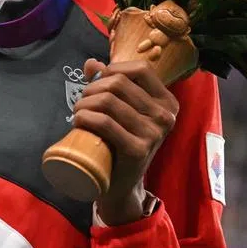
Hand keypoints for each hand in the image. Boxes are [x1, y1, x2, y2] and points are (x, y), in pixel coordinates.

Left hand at [71, 57, 179, 224]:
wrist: (122, 184)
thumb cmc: (121, 141)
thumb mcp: (122, 110)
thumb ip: (110, 83)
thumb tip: (91, 63)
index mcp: (168, 102)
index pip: (140, 69)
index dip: (113, 69)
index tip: (98, 83)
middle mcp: (166, 116)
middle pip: (119, 83)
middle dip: (92, 88)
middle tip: (82, 102)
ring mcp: (154, 134)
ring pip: (108, 101)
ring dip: (84, 103)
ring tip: (78, 113)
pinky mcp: (138, 150)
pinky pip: (105, 123)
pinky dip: (86, 117)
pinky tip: (78, 120)